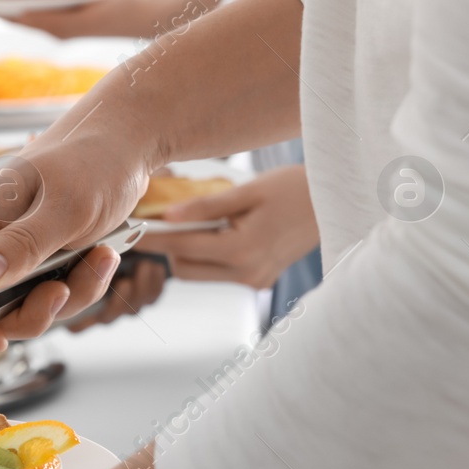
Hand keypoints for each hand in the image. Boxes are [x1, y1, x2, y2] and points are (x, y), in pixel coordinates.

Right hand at [0, 118, 153, 349]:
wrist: (127, 142)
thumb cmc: (93, 160)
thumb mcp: (65, 206)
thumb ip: (23, 244)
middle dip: (30, 313)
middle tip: (61, 292)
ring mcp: (16, 252)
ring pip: (26, 306)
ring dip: (68, 296)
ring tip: (98, 260)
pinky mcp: (42, 258)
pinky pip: (54, 293)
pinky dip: (82, 284)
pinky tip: (103, 256)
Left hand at [12, 0, 152, 38]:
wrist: (142, 14)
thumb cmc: (115, 15)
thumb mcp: (80, 18)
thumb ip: (51, 20)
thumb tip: (21, 16)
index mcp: (55, 30)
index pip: (17, 20)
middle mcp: (56, 27)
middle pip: (19, 15)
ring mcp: (65, 19)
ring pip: (30, 8)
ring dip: (10, 0)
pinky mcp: (74, 10)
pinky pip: (45, 2)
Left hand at [134, 164, 317, 287]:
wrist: (338, 203)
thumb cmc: (296, 188)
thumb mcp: (249, 191)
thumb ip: (206, 206)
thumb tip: (166, 215)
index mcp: (244, 250)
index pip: (181, 247)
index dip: (153, 238)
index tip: (129, 228)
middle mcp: (247, 273)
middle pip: (184, 267)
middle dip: (169, 245)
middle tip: (160, 217)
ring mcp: (255, 280)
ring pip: (198, 273)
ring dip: (188, 250)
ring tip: (195, 220)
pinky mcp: (260, 280)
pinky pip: (218, 271)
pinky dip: (209, 254)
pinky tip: (217, 230)